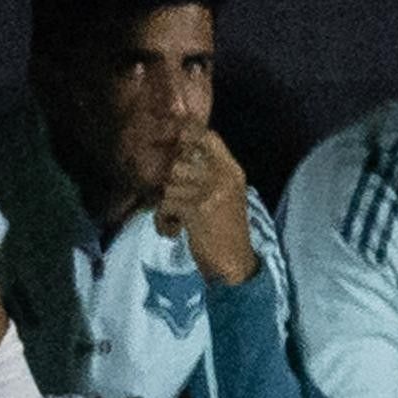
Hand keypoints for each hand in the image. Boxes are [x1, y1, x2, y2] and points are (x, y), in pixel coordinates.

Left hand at [155, 123, 259, 290]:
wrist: (234, 265)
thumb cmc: (225, 232)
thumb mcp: (223, 197)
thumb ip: (206, 175)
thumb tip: (175, 158)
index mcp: (232, 171)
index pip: (209, 137)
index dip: (187, 132)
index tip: (172, 138)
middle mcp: (223, 176)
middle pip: (178, 163)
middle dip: (169, 185)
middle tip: (172, 202)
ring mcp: (211, 192)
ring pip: (168, 185)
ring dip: (165, 206)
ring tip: (175, 220)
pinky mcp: (197, 210)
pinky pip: (164, 205)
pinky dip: (162, 221)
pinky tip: (172, 231)